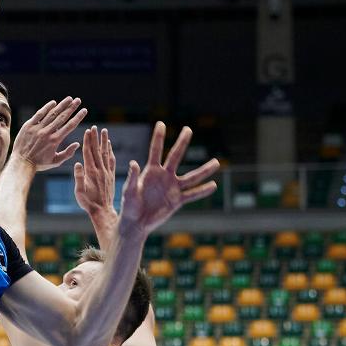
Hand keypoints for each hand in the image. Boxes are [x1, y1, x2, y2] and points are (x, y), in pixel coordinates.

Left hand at [10, 97, 86, 171]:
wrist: (21, 162)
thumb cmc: (39, 163)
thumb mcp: (55, 161)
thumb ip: (68, 153)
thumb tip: (77, 144)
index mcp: (55, 141)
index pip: (70, 126)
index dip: (78, 117)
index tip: (84, 110)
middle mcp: (47, 133)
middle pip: (62, 117)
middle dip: (71, 108)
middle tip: (78, 100)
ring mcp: (37, 128)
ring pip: (52, 114)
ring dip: (61, 105)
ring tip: (69, 99)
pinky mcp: (28, 126)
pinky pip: (39, 114)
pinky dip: (46, 108)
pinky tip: (53, 102)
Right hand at [73, 126, 114, 219]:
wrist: (102, 211)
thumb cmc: (88, 203)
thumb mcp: (79, 192)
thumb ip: (78, 177)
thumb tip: (77, 163)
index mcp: (91, 172)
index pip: (89, 153)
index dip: (88, 141)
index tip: (87, 131)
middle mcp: (100, 170)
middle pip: (97, 151)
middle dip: (95, 138)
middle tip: (95, 127)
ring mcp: (107, 173)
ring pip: (106, 154)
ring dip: (104, 142)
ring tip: (104, 131)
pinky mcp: (111, 176)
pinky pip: (112, 161)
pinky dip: (111, 152)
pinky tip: (110, 146)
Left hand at [118, 122, 220, 238]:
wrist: (136, 222)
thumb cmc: (129, 206)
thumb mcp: (129, 191)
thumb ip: (132, 178)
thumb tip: (133, 163)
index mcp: (150, 171)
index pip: (156, 151)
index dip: (158, 137)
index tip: (161, 123)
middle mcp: (164, 176)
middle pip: (175, 156)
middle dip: (181, 143)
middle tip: (188, 129)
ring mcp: (172, 187)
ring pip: (191, 177)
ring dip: (204, 170)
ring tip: (217, 162)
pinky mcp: (177, 201)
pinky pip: (192, 195)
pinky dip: (203, 191)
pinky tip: (214, 186)